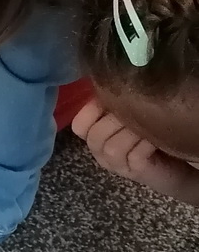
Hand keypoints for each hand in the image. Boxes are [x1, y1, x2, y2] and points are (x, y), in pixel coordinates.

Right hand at [72, 99, 198, 203]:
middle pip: (94, 136)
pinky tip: (155, 137)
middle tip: (136, 109)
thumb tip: (111, 79)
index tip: (110, 100)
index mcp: (96, 138)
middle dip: (115, 118)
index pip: (79, 125)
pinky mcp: (136, 172)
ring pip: (112, 147)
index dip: (91, 109)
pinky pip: (134, 156)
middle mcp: (101, 153)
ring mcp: (117, 165)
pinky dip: (145, 143)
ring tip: (148, 123)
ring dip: (132, 131)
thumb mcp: (130, 119)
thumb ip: (116, 106)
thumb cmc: (149, 138)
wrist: (172, 168)